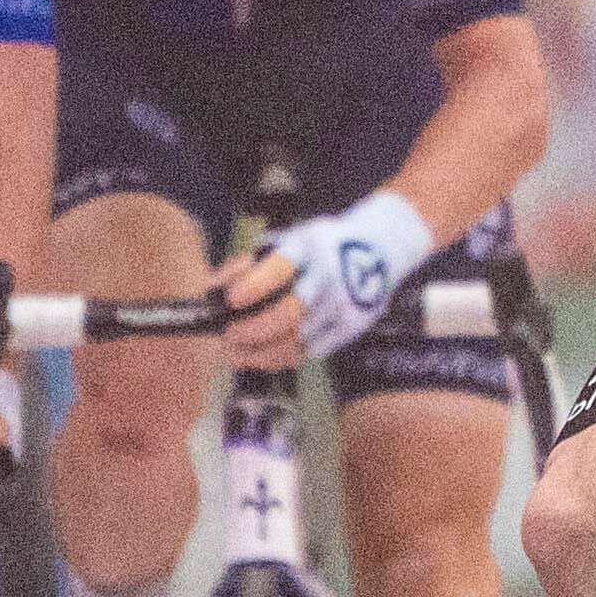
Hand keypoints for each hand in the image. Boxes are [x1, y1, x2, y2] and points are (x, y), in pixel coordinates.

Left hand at [236, 187, 434, 367]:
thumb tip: (213, 289)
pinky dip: (283, 358)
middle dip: (254, 329)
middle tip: (230, 335)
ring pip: (298, 339)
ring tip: (239, 354)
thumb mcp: (293, 238)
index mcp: (310, 246)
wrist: (382, 246)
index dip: (253, 287)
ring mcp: (344, 303)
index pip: (280, 268)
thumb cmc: (323, 245)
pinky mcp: (354, 325)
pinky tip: (264, 356)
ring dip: (262, 352)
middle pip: (289, 313)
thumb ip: (254, 262)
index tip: (231, 300)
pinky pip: (313, 351)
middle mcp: (329, 275)